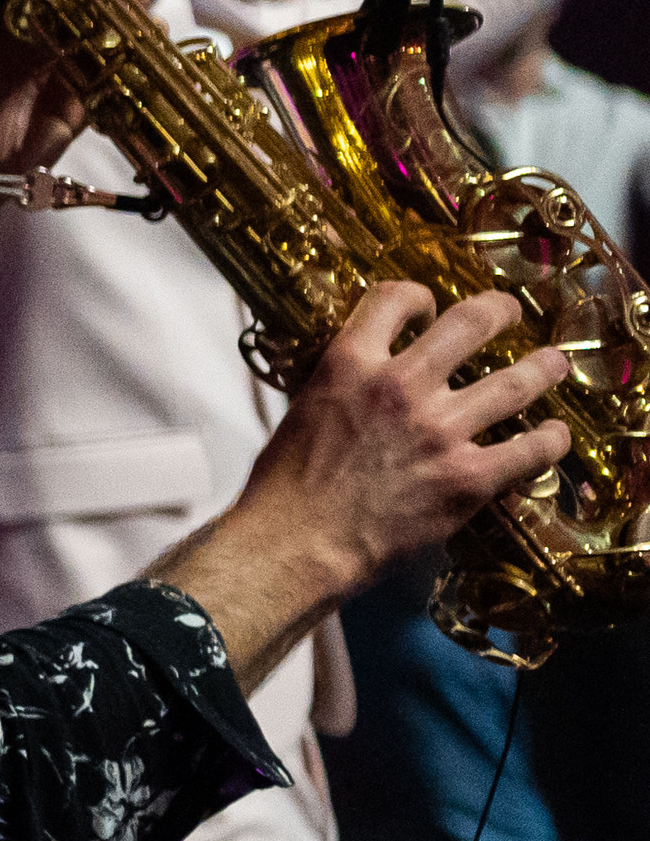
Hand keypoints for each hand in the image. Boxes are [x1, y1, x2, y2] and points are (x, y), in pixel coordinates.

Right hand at [240, 285, 576, 588]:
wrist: (297, 544)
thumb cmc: (286, 486)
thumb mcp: (302, 409)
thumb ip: (341, 385)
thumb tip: (361, 380)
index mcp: (349, 364)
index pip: (394, 298)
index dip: (417, 297)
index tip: (427, 310)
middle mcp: (401, 386)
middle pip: (471, 323)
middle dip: (500, 310)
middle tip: (510, 312)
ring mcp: (441, 431)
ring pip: (517, 382)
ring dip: (543, 368)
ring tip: (553, 362)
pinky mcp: (469, 478)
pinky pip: (530, 450)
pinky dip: (550, 440)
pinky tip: (553, 435)